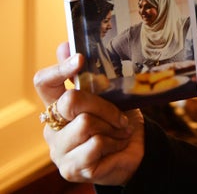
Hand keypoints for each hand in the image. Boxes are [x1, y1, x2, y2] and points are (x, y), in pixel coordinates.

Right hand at [33, 43, 143, 184]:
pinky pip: (94, 144)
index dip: (59, 69)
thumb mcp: (111, 94)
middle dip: (102, 104)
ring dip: (112, 126)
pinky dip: (114, 142)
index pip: (43, 82)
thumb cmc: (120, 120)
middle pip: (70, 101)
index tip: (80, 59)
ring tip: (121, 131)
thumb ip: (92, 74)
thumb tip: (65, 43)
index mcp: (58, 104)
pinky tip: (117, 145)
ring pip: (85, 123)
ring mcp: (58, 149)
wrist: (138, 150)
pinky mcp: (70, 168)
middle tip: (120, 114)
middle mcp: (52, 126)